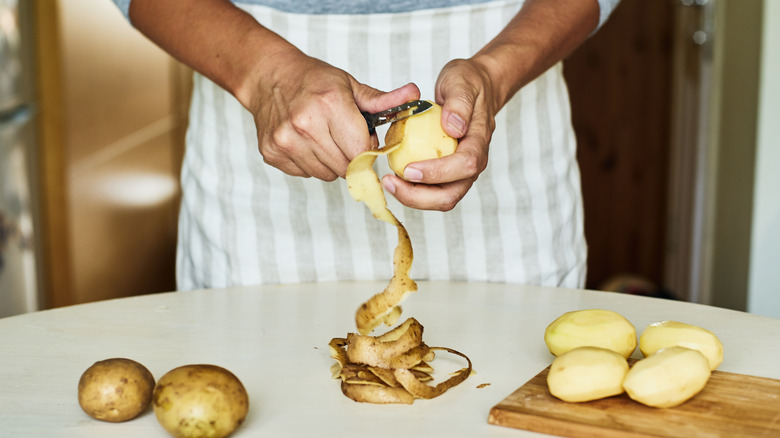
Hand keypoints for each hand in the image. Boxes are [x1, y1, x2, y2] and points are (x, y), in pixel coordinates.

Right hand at [248, 48, 420, 180]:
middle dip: (351, 158)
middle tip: (343, 138)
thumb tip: (415, 96)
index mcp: (330, 105)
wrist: (269, 77)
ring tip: (323, 138)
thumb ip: (383, 100)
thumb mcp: (350, 85)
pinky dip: (310, 163)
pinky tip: (305, 142)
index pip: (362, 152)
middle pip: (345, 167)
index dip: (368, 151)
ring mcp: (286, 141)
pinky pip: (305, 174)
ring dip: (331, 162)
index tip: (365, 142)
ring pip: (326, 174)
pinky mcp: (272, 154)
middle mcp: (305, 125)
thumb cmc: (314, 81)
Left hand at [381, 57, 498, 210]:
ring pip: (440, 199)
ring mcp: (460, 172)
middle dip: (419, 197)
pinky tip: (392, 177)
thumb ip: (459, 103)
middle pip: (450, 195)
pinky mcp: (447, 173)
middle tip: (390, 183)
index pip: (465, 165)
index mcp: (479, 142)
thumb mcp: (462, 82)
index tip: (409, 169)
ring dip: (412, 197)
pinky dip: (411, 189)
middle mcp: (472, 163)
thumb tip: (453, 127)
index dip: (437, 172)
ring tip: (388, 182)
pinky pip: (430, 190)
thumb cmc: (468, 84)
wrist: (474, 88)